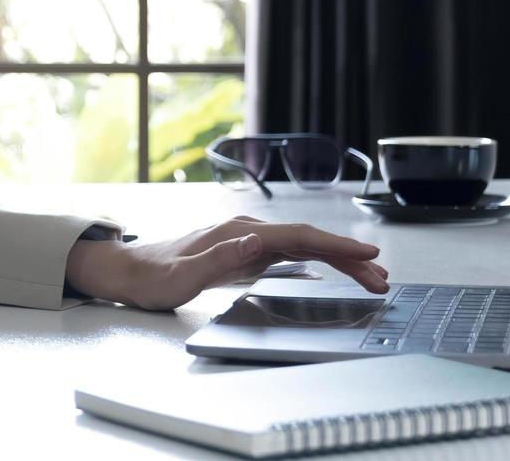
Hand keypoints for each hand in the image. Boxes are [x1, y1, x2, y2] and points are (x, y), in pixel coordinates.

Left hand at [64, 215, 387, 310]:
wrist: (127, 272)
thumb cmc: (151, 278)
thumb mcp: (180, 277)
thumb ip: (216, 260)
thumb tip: (254, 242)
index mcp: (237, 234)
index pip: (298, 236)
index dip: (335, 246)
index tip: (367, 256)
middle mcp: (245, 231)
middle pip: (308, 240)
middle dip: (348, 257)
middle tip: (381, 278)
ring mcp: (245, 240)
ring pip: (303, 247)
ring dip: (337, 261)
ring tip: (370, 278)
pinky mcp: (242, 253)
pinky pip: (289, 255)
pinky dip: (316, 262)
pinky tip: (330, 273)